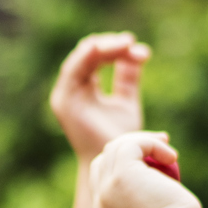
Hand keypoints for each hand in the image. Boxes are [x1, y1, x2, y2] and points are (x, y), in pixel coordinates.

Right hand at [51, 32, 149, 159]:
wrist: (116, 164)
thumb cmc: (120, 140)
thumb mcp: (127, 102)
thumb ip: (128, 78)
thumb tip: (140, 52)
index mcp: (84, 89)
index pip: (96, 58)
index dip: (118, 50)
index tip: (142, 53)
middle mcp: (72, 90)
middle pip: (88, 54)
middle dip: (111, 45)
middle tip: (131, 43)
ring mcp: (66, 95)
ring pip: (81, 58)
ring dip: (103, 47)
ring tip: (126, 44)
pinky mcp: (65, 101)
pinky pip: (73, 69)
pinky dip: (87, 56)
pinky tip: (104, 48)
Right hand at [90, 131, 201, 207]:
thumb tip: (158, 194)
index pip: (102, 181)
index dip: (123, 167)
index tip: (153, 165)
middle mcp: (100, 203)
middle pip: (103, 161)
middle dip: (129, 149)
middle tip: (161, 148)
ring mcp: (108, 189)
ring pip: (115, 148)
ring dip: (144, 143)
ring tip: (170, 152)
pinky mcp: (122, 175)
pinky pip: (132, 145)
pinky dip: (153, 144)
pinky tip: (172, 156)